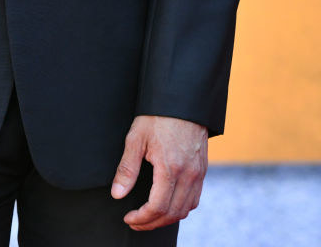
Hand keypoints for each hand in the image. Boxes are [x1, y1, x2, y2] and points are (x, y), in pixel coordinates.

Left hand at [111, 114, 207, 230]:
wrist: (182, 99)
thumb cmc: (157, 115)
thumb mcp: (136, 138)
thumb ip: (127, 169)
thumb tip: (117, 194)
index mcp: (170, 168)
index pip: (157, 207)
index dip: (142, 218)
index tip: (129, 217)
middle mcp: (188, 174)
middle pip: (172, 213)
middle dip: (152, 223)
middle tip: (135, 221)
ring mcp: (198, 172)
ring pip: (186, 209)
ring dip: (167, 218)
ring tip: (149, 216)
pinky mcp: (203, 168)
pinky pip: (195, 198)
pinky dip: (181, 207)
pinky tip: (168, 203)